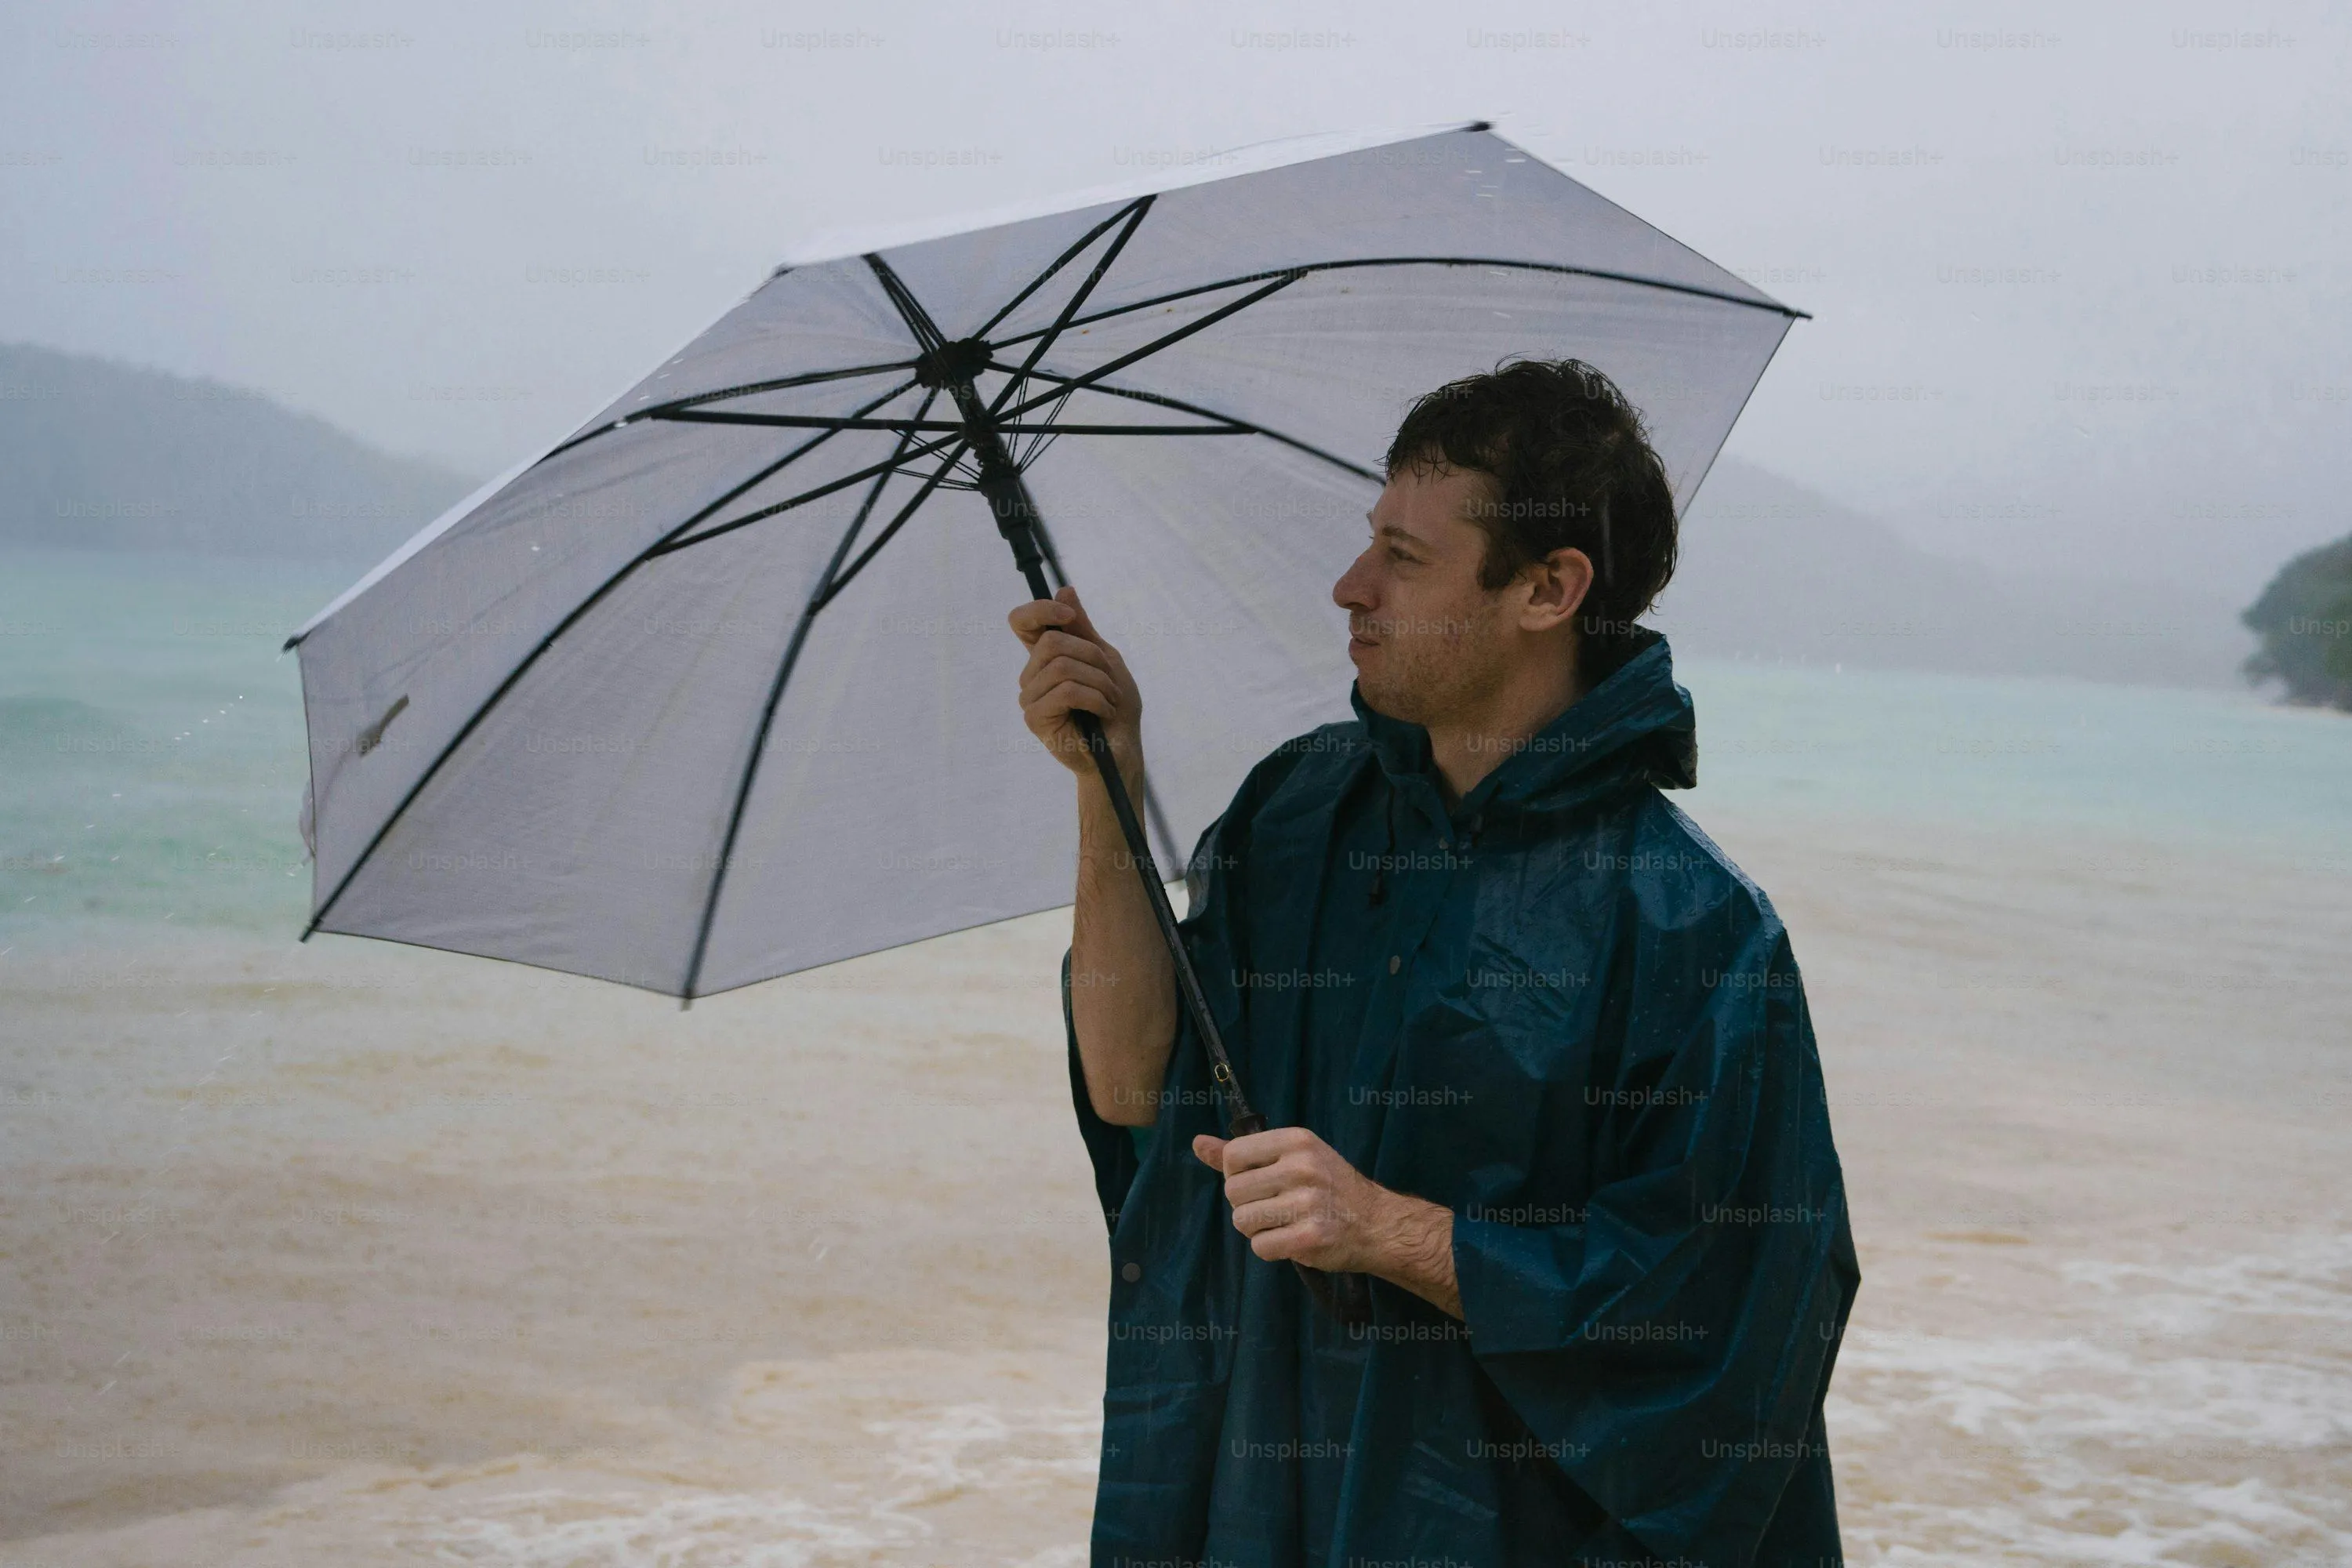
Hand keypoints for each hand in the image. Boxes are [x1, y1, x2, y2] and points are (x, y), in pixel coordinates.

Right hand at [1008, 586, 1143, 778]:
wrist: (1122, 750)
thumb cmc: (1115, 707)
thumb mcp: (1105, 659)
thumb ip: (1082, 629)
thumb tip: (1064, 590)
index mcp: (1044, 658)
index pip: (1021, 622)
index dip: (1040, 610)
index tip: (1068, 617)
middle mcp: (1031, 675)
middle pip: (1051, 642)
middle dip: (1092, 656)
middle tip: (1110, 680)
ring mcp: (1030, 698)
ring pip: (1061, 666)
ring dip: (1099, 681)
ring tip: (1110, 699)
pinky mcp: (1035, 719)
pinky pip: (1066, 691)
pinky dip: (1095, 698)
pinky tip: (1103, 712)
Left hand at [1193, 1127, 1461, 1316]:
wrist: (1377, 1224)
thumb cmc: (1330, 1187)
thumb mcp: (1294, 1156)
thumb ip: (1244, 1153)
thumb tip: (1197, 1143)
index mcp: (1297, 1140)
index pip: (1233, 1155)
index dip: (1237, 1174)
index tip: (1259, 1182)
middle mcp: (1302, 1167)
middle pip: (1233, 1191)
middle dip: (1246, 1205)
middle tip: (1273, 1207)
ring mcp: (1307, 1203)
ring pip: (1242, 1221)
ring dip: (1257, 1229)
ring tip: (1282, 1224)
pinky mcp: (1310, 1237)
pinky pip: (1260, 1247)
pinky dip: (1270, 1249)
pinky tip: (1291, 1240)